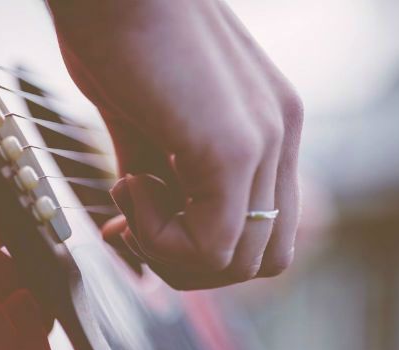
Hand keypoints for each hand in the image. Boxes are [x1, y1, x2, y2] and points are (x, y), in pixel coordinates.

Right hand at [47, 0, 303, 288]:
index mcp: (267, 129)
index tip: (135, 224)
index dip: (200, 249)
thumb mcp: (144, 121)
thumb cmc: (118, 36)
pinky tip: (129, 184)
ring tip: (131, 193)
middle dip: (190, 263)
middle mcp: (280, 136)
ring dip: (172, 252)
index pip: (264, 231)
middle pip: (264, 260)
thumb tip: (143, 222)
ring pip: (241, 264)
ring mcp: (265, 141)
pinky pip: (209, 245)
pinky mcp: (232, 147)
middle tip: (135, 224)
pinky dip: (160, 237)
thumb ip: (159, 174)